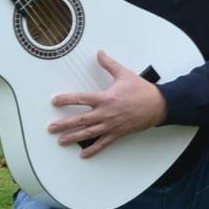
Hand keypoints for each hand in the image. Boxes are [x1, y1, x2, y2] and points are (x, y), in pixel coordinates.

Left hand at [48, 51, 167, 156]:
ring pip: (88, 133)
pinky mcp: (117, 133)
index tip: (55, 101)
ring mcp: (111, 125)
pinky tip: (83, 155)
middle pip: (80, 120)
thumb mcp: (124, 74)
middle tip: (51, 128)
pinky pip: (103, 143)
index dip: (66, 99)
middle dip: (64, 124)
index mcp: (106, 98)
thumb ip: (109, 64)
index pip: (81, 99)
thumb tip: (100, 53)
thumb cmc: (142, 90)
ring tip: (61, 141)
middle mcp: (106, 113)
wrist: (158, 105)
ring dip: (73, 138)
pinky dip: (93, 150)